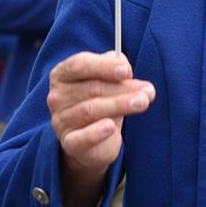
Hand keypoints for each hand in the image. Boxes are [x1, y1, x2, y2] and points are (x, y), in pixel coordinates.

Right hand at [47, 50, 154, 206]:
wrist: (95, 139)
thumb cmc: (101, 100)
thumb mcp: (109, 81)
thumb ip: (116, 69)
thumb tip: (124, 65)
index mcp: (63, 74)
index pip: (79, 64)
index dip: (104, 66)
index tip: (127, 71)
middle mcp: (57, 96)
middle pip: (91, 88)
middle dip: (123, 88)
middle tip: (147, 91)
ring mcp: (61, 120)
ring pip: (91, 110)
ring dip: (120, 105)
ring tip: (143, 102)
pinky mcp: (69, 142)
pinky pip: (81, 138)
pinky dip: (95, 132)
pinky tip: (110, 127)